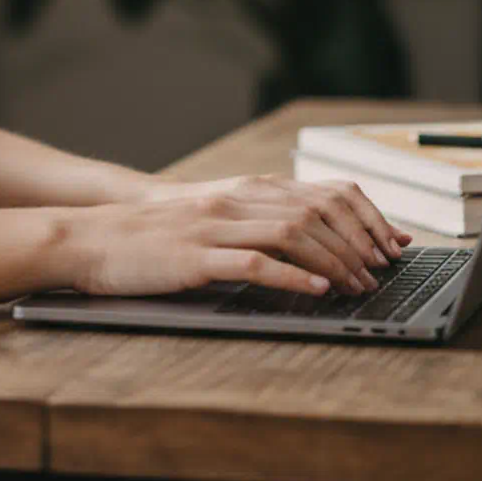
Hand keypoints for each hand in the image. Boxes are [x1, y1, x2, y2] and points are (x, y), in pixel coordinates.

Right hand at [52, 175, 411, 298]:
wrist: (91, 237)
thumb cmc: (151, 236)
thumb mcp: (210, 217)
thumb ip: (254, 220)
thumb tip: (308, 239)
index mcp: (242, 188)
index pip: (320, 192)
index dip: (363, 216)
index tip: (391, 243)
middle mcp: (234, 199)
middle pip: (315, 212)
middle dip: (358, 242)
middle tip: (383, 271)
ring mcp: (215, 225)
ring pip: (292, 234)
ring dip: (334, 262)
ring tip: (358, 285)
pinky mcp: (196, 256)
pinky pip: (254, 264)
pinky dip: (291, 278)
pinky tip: (315, 291)